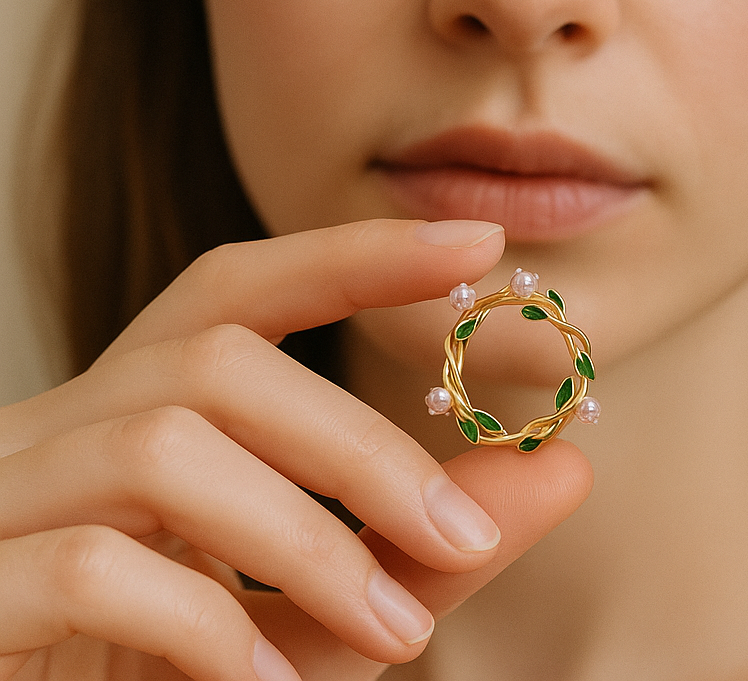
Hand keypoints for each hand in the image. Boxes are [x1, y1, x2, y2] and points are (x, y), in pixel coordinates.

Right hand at [0, 219, 593, 680]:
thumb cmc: (177, 676)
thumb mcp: (317, 607)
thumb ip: (422, 544)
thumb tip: (559, 471)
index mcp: (137, 411)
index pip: (241, 289)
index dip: (355, 253)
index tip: (475, 244)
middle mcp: (59, 429)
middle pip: (219, 359)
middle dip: (359, 443)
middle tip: (463, 535)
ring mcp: (4, 499)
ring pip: (165, 445)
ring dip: (308, 540)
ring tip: (394, 629)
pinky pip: (96, 563)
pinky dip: (210, 621)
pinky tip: (269, 680)